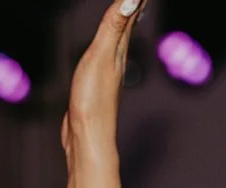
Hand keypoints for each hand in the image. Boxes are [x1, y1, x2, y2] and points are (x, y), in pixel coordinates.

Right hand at [62, 0, 147, 153]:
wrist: (87, 137)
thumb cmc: (93, 100)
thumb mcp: (101, 56)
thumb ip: (114, 26)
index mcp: (120, 47)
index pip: (131, 11)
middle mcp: (118, 56)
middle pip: (130, 22)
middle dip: (137, 3)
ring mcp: (109, 70)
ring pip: (121, 37)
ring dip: (128, 19)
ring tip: (134, 7)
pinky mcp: (97, 81)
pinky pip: (109, 53)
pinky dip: (114, 40)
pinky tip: (112, 45)